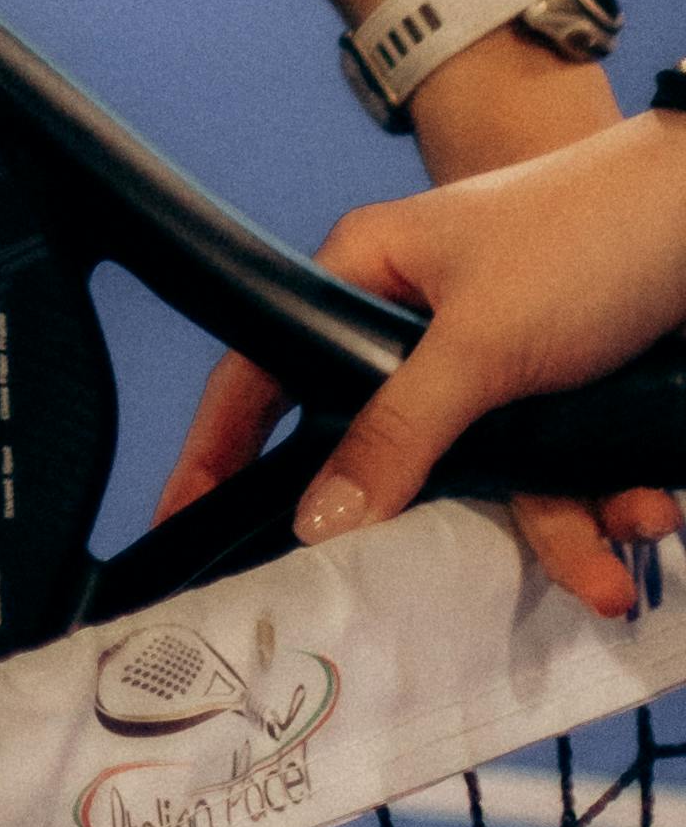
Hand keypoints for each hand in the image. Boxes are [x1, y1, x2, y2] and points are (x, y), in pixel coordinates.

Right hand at [156, 110, 685, 622]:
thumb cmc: (585, 236)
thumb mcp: (479, 342)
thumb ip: (396, 432)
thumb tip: (317, 518)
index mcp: (369, 276)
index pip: (270, 371)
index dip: (224, 447)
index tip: (186, 520)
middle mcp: (426, 328)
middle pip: (397, 454)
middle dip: (446, 524)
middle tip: (432, 590)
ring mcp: (500, 366)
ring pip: (497, 482)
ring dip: (562, 528)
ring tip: (609, 566)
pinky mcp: (565, 397)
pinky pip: (564, 481)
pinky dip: (606, 508)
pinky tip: (646, 512)